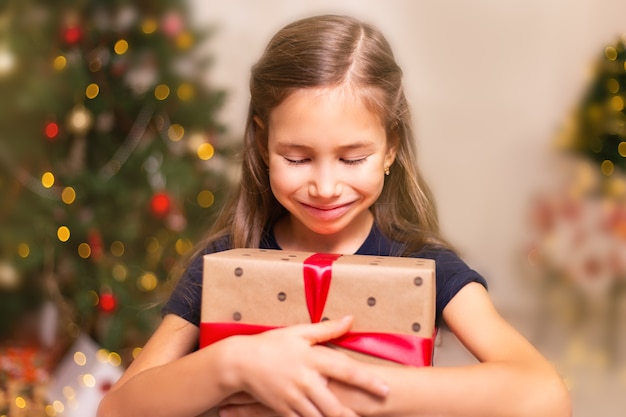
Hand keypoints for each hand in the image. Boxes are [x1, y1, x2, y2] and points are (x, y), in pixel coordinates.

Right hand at [219, 316, 388, 416]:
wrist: (239, 362)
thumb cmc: (271, 344)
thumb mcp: (298, 332)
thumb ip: (327, 329)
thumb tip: (350, 319)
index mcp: (312, 359)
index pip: (346, 371)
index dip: (368, 382)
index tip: (386, 390)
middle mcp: (305, 380)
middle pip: (335, 405)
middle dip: (354, 416)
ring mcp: (293, 398)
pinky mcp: (282, 409)